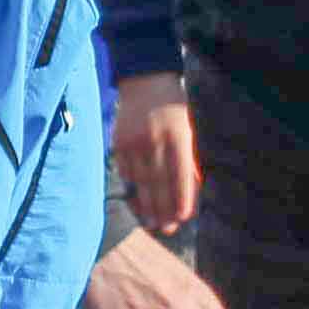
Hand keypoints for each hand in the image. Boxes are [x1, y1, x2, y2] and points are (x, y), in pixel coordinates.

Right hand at [112, 69, 195, 231]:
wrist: (145, 79)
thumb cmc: (173, 108)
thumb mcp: (187, 130)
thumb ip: (187, 160)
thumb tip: (189, 191)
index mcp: (177, 137)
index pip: (179, 176)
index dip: (180, 199)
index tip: (182, 218)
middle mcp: (154, 140)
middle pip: (158, 183)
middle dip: (163, 209)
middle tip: (166, 229)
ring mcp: (133, 142)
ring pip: (140, 181)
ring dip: (146, 204)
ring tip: (151, 222)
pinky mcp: (118, 142)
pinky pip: (126, 170)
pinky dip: (133, 185)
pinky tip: (138, 199)